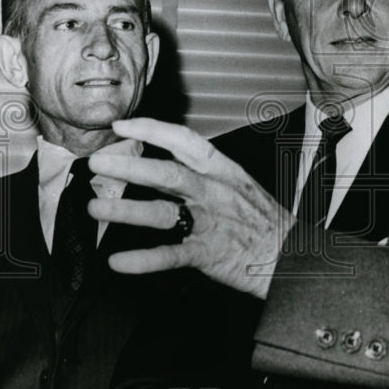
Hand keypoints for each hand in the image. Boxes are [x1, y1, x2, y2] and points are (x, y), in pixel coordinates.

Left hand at [88, 117, 293, 298]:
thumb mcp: (238, 184)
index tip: (122, 126)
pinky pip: (170, 255)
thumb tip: (159, 166)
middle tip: (98, 163)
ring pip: (162, 212)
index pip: (184, 141)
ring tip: (96, 209)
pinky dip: (142, 260)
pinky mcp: (209, 253)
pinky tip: (118, 262)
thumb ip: (201, 175)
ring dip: (125, 210)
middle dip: (129, 166)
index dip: (151, 129)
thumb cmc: (263, 220)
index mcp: (223, 170)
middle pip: (167, 172)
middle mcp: (215, 192)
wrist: (293, 255)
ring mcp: (211, 222)